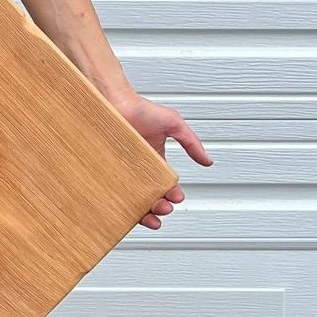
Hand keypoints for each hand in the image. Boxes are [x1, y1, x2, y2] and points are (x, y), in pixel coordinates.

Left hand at [109, 92, 213, 229]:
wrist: (112, 100)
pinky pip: (114, 191)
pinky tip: (125, 211)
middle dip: (160, 207)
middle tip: (163, 207)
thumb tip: (208, 161)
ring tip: (150, 216)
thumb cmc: (139, 108)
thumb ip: (191, 142)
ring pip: (133, 200)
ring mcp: (123, 169)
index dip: (172, 195)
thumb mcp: (173, 123)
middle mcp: (139, 167)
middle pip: (152, 197)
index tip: (175, 197)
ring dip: (144, 212)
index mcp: (156, 159)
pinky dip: (119, 205)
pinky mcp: (108, 170)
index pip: (166, 185)